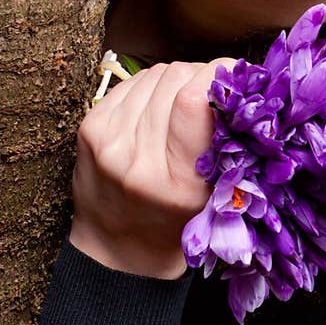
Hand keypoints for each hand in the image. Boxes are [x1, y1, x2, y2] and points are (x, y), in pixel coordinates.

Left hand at [69, 58, 236, 278]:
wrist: (117, 250)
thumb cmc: (175, 224)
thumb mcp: (213, 197)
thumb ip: (224, 146)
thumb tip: (234, 83)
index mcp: (178, 183)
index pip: (192, 100)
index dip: (218, 77)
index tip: (235, 81)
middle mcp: (137, 159)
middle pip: (176, 78)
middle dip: (202, 75)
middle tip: (215, 90)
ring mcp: (108, 141)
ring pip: (155, 74)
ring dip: (178, 78)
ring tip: (187, 100)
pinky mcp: (90, 127)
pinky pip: (132, 83)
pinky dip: (152, 86)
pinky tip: (160, 106)